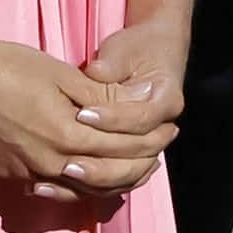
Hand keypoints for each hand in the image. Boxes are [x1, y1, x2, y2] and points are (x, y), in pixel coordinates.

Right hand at [0, 30, 174, 204]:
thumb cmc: (7, 65)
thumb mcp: (61, 75)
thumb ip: (100, 98)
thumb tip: (135, 106)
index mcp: (67, 134)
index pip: (124, 148)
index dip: (152, 141)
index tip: (170, 131)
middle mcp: (49, 162)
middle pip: (108, 177)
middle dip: (140, 167)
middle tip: (159, 156)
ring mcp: (26, 174)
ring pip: (82, 192)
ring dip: (111, 183)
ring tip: (130, 170)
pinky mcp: (9, 176)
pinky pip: (52, 191)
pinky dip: (75, 188)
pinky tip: (86, 178)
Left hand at [81, 17, 190, 186]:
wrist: (155, 53)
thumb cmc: (137, 48)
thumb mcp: (124, 50)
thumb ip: (111, 65)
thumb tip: (95, 73)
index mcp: (168, 100)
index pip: (141, 119)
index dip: (112, 119)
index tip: (82, 114)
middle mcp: (164, 128)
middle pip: (138, 159)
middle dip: (102, 162)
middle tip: (68, 161)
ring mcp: (151, 145)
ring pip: (129, 174)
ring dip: (98, 180)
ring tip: (64, 175)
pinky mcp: (135, 154)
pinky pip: (120, 179)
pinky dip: (97, 184)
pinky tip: (69, 184)